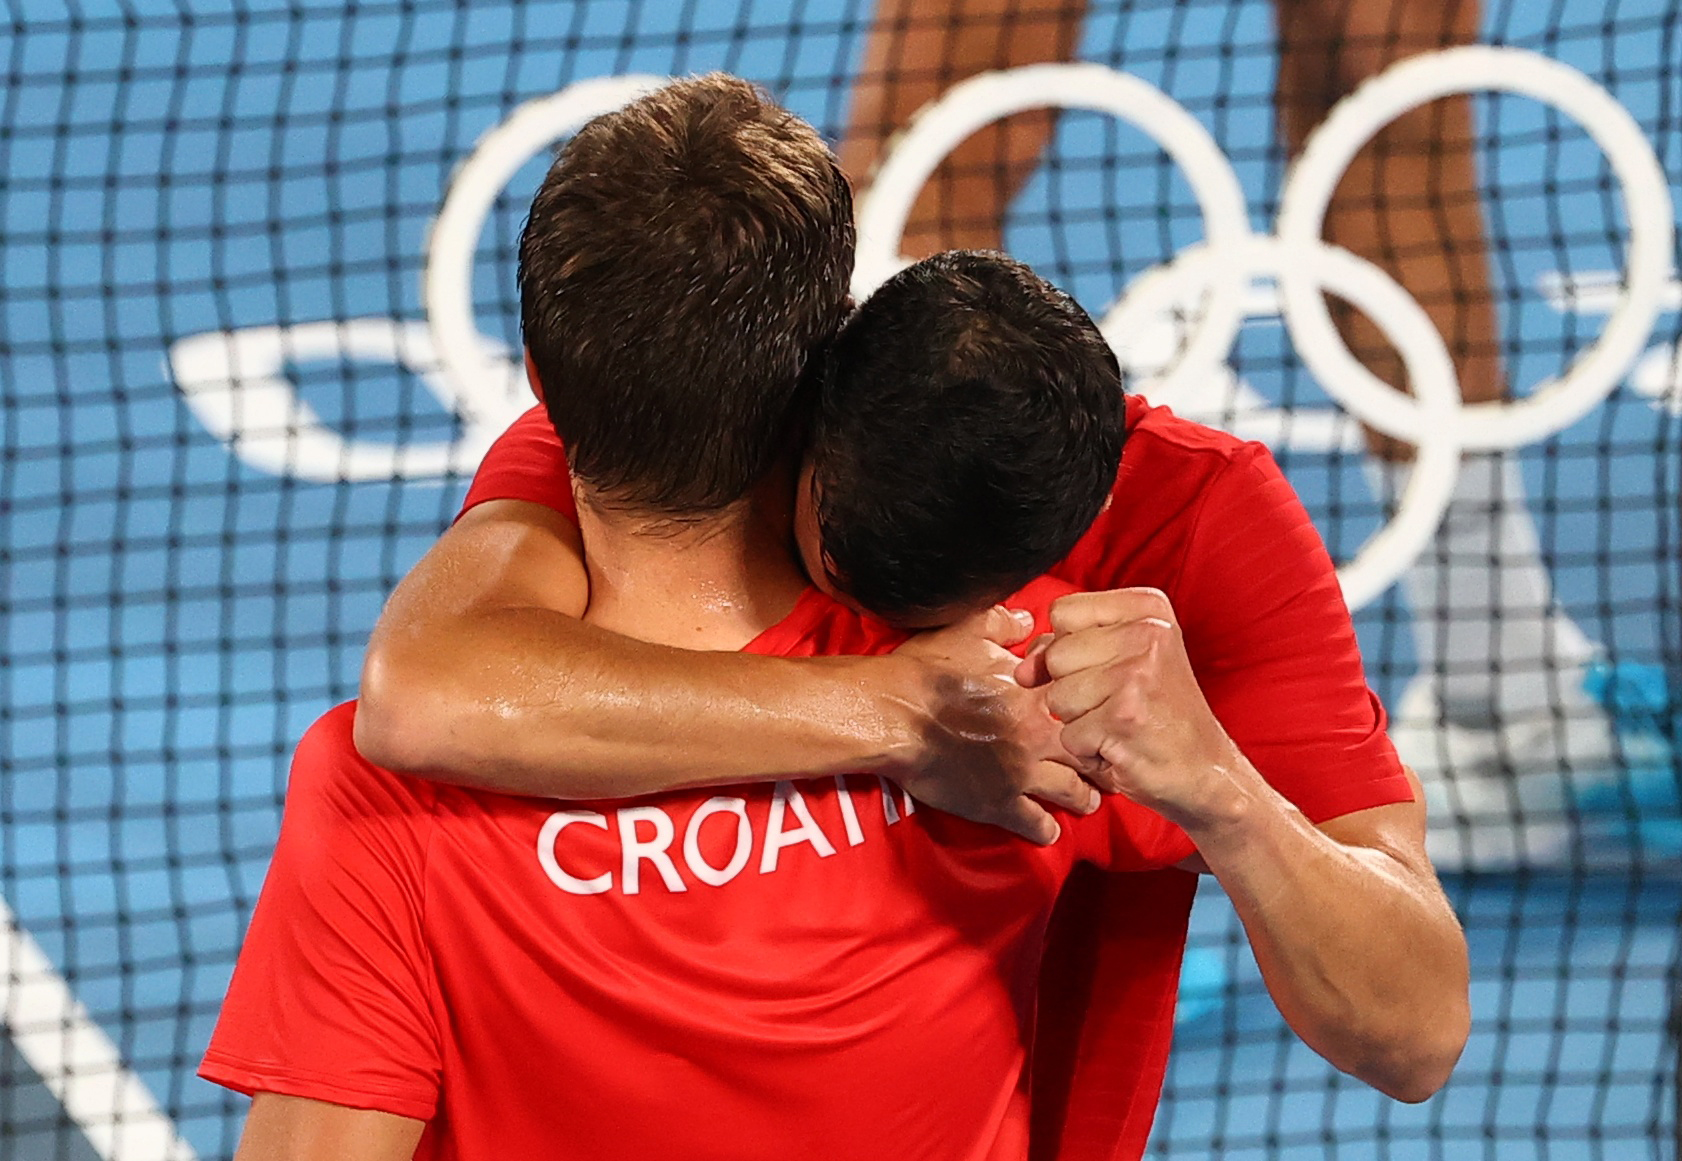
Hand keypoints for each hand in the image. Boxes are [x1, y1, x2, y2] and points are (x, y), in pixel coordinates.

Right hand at [886, 606, 1100, 844]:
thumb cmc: (928, 671)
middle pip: (1086, 752)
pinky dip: (1044, 829)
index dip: (1096, 711)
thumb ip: (1004, 624)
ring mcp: (1020, 772)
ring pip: (1069, 790)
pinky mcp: (997, 802)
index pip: (1084, 704)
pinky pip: (1033, 822)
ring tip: (1089, 801)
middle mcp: (1037, 735)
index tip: (1102, 716)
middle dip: (1101, 760)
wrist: (896, 713)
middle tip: (1110, 766)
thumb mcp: (968, 630)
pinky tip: (1049, 831)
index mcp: (1035, 695)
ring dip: (1082, 797)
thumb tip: (1028, 620)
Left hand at [1016, 588, 1246, 830]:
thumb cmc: (1158, 713)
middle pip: (1055, 654)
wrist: (1204, 770)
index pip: (1063, 611)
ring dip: (1079, 721)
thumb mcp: (1121, 660)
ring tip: (1119, 723)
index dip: (1065, 645)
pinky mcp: (1124, 717)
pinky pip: (1068, 734)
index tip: (1099, 666)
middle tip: (1117, 701)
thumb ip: (1067, 646)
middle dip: (1072, 687)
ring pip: (1057, 696)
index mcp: (1148, 609)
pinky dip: (1088, 749)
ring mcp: (1136, 674)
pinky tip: (1122, 745)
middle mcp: (1147, 633)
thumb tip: (1022, 669)